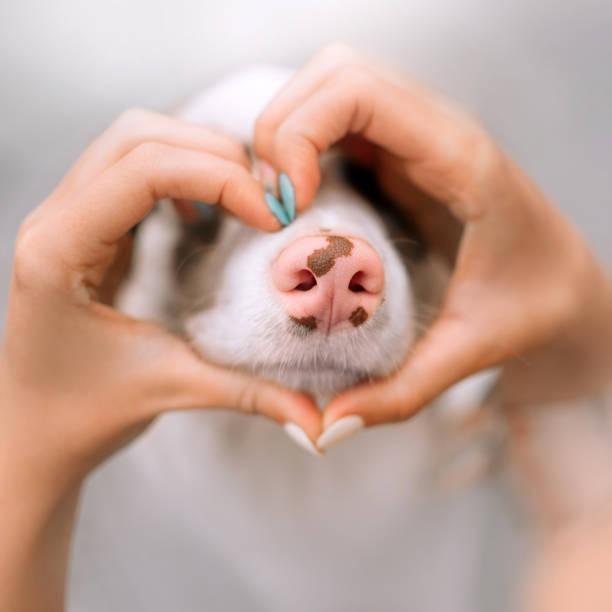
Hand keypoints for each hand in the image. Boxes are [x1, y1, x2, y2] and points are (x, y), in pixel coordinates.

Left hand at [0, 109, 320, 499]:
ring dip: (197, 156)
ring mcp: (66, 219)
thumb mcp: (170, 390)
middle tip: (264, 199)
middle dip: (213, 155)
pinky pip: (131, 170)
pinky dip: (180, 174)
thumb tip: (319, 418)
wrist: (35, 430)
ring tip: (244, 196)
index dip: (218, 180)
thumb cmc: (82, 412)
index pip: (142, 171)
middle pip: (136, 136)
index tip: (271, 218)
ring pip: (132, 142)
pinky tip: (203, 212)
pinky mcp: (86, 228)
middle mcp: (55, 221)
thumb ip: (250, 393)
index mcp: (60, 251)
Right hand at [254, 44, 611, 438]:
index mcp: (461, 160)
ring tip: (282, 201)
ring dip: (287, 130)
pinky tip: (298, 198)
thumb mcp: (473, 351)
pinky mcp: (400, 151)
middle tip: (275, 203)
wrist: (567, 283)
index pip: (360, 92)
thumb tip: (325, 429)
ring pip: (330, 84)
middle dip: (281, 127)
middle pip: (335, 72)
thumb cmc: (534, 304)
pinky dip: (301, 143)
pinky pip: (338, 117)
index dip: (300, 133)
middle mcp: (437, 130)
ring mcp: (417, 135)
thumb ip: (399, 393)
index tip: (288, 204)